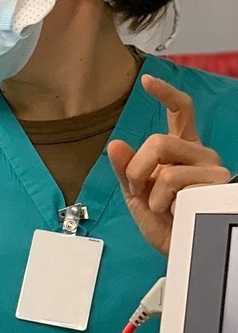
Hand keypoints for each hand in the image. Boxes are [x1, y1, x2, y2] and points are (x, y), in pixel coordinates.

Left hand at [108, 75, 230, 255]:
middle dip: (137, 168)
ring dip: (151, 192)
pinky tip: (177, 213)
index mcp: (181, 150)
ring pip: (166, 165)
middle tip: (139, 190)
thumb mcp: (137, 195)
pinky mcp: (218, 187)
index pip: (180, 112)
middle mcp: (200, 155)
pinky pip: (176, 185)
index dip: (165, 94)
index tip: (147, 80)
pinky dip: (164, 204)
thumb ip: (126, 170)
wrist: (182, 252)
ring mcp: (212, 170)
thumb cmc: (164, 223)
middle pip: (158, 141)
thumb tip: (115, 144)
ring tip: (161, 208)